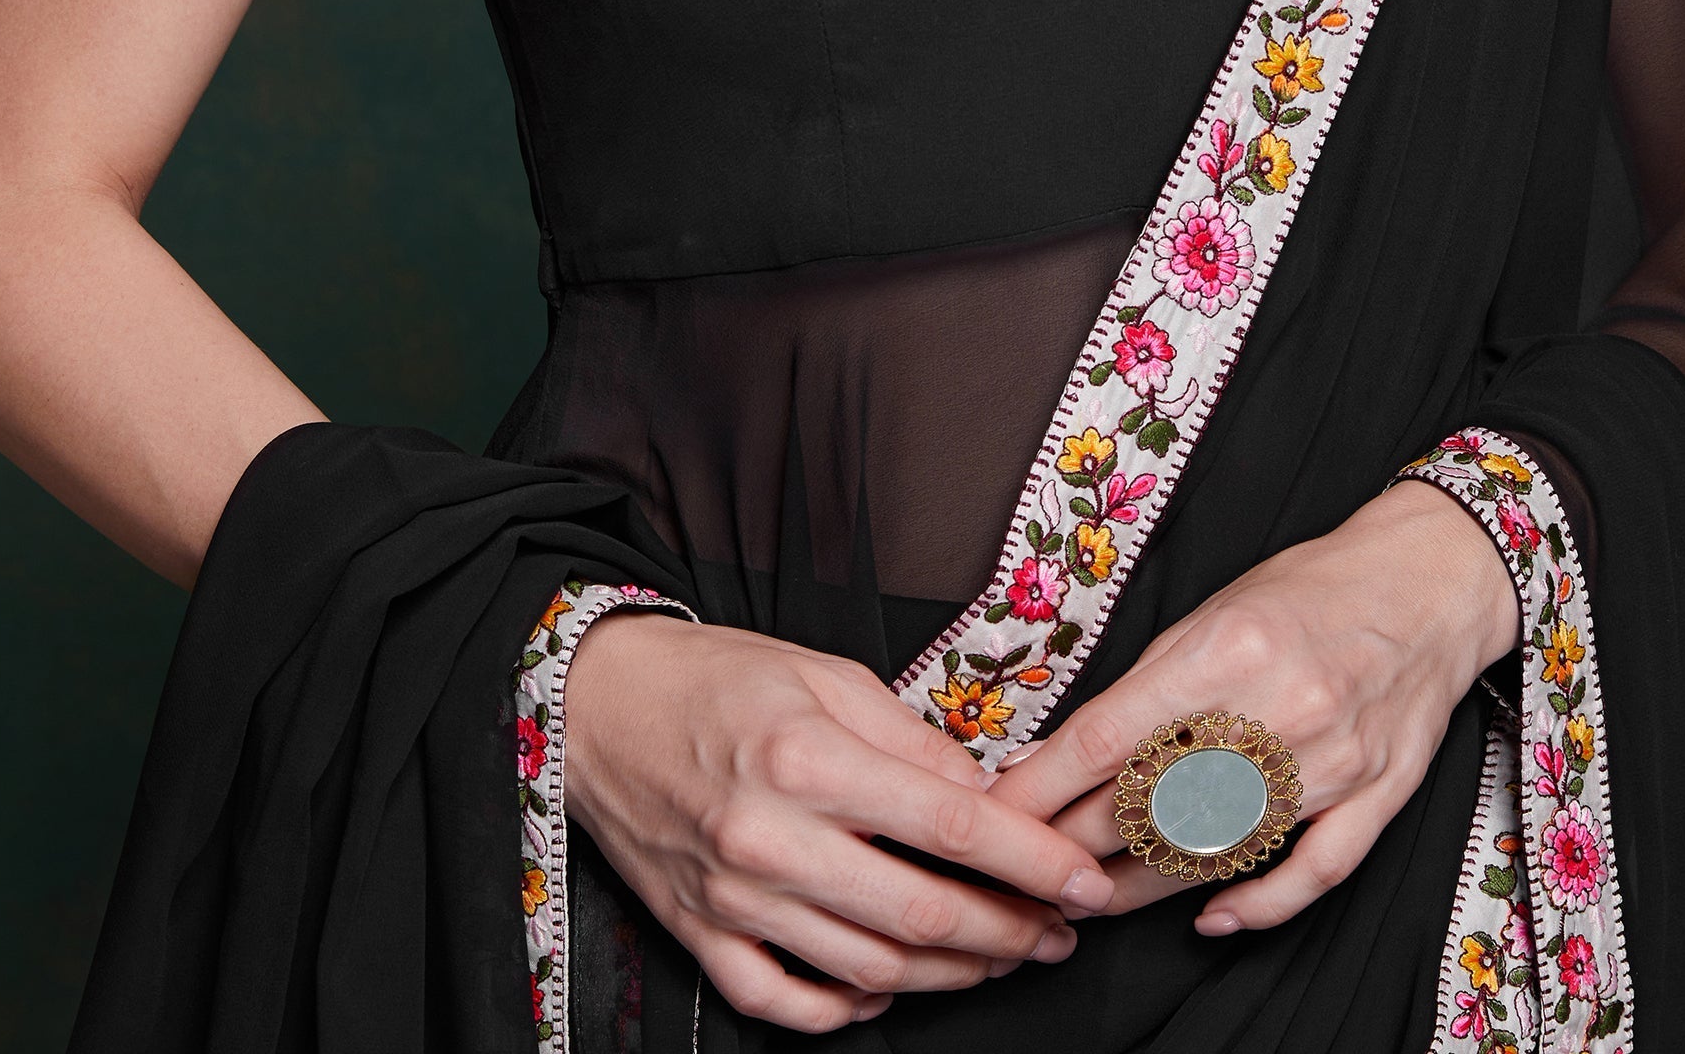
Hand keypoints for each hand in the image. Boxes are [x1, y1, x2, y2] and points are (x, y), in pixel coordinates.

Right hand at [562, 612, 1116, 1033]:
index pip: (952, 823)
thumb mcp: (824, 674)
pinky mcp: (701, 935)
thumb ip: (909, 738)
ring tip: (995, 957)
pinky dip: (846, 1010)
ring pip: (868, 971)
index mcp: (810, 757)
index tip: (1085, 880)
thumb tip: (986, 792)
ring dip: (948, 975)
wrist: (598, 706)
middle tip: (1057, 933)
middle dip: (1008, 932)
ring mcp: (734, 897)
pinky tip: (885, 990)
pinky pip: (787, 1002)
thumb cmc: (717, 679)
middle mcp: (772, 836)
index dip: (1032, 861)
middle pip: (921, 913)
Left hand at [996, 480, 1516, 935]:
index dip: (1044, 786)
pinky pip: (1311, 874)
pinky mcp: (1378, 796)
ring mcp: (1334, 760)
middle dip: (1078, 843)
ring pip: (1219, 847)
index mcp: (1227, 647)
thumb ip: (1151, 680)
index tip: (997, 814)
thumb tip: (1071, 746)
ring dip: (1143, 884)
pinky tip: (1209, 918)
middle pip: (1155, 801)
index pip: (1111, 736)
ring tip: (1091, 899)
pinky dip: (1257, 905)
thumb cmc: (1313, 588)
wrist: (1430, 583)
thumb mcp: (1216, 607)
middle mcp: (1280, 707)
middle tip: (1029, 867)